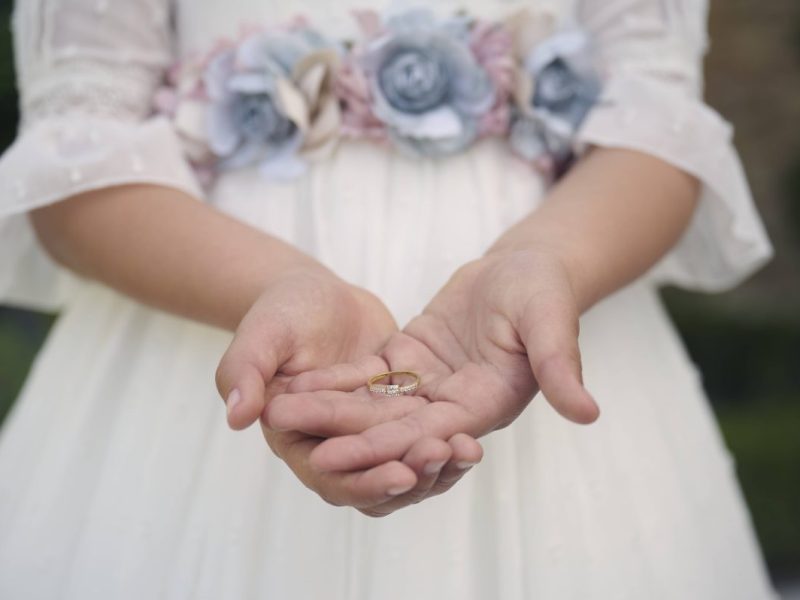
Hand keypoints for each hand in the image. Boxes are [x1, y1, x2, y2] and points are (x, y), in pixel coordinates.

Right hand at [215, 266, 481, 511]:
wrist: (319, 294)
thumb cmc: (284, 310)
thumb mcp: (264, 332)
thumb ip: (245, 370)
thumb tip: (236, 416)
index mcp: (295, 438)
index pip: (331, 475)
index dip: (365, 480)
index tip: (401, 474)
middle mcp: (331, 447)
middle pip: (374, 482)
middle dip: (411, 476)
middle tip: (444, 458)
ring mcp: (366, 436)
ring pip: (402, 468)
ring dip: (434, 468)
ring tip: (466, 452)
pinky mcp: (395, 420)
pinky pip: (422, 441)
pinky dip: (445, 443)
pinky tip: (472, 437)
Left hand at [266, 249, 598, 513]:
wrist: (524, 268)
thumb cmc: (543, 291)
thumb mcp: (551, 321)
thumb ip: (561, 366)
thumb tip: (589, 413)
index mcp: (487, 403)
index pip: (430, 434)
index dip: (383, 446)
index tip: (337, 455)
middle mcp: (454, 404)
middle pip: (390, 424)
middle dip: (338, 428)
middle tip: (284, 429)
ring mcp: (430, 385)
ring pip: (373, 402)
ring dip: (327, 405)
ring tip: (277, 405)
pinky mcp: (411, 362)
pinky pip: (370, 374)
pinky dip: (336, 378)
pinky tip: (296, 378)